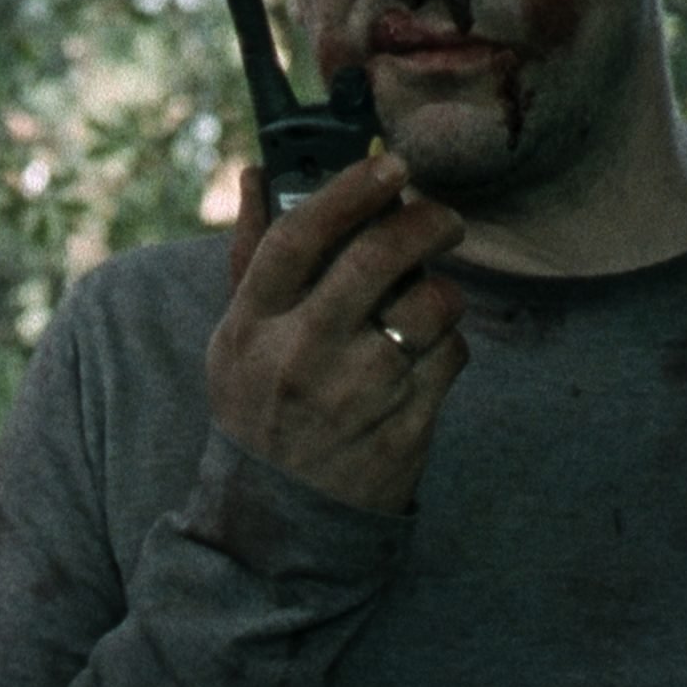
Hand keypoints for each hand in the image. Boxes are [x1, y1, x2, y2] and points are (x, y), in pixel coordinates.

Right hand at [207, 153, 469, 514]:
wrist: (280, 521)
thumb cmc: (259, 408)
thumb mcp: (235, 337)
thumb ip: (250, 256)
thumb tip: (255, 174)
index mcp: (253, 325)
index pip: (299, 237)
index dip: (349, 191)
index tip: (391, 165)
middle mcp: (302, 355)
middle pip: (376, 258)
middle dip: (425, 222)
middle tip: (442, 217)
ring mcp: (356, 396)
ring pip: (429, 306)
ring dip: (442, 290)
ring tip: (427, 300)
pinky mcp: (404, 429)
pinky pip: (451, 357)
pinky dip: (447, 344)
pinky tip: (423, 356)